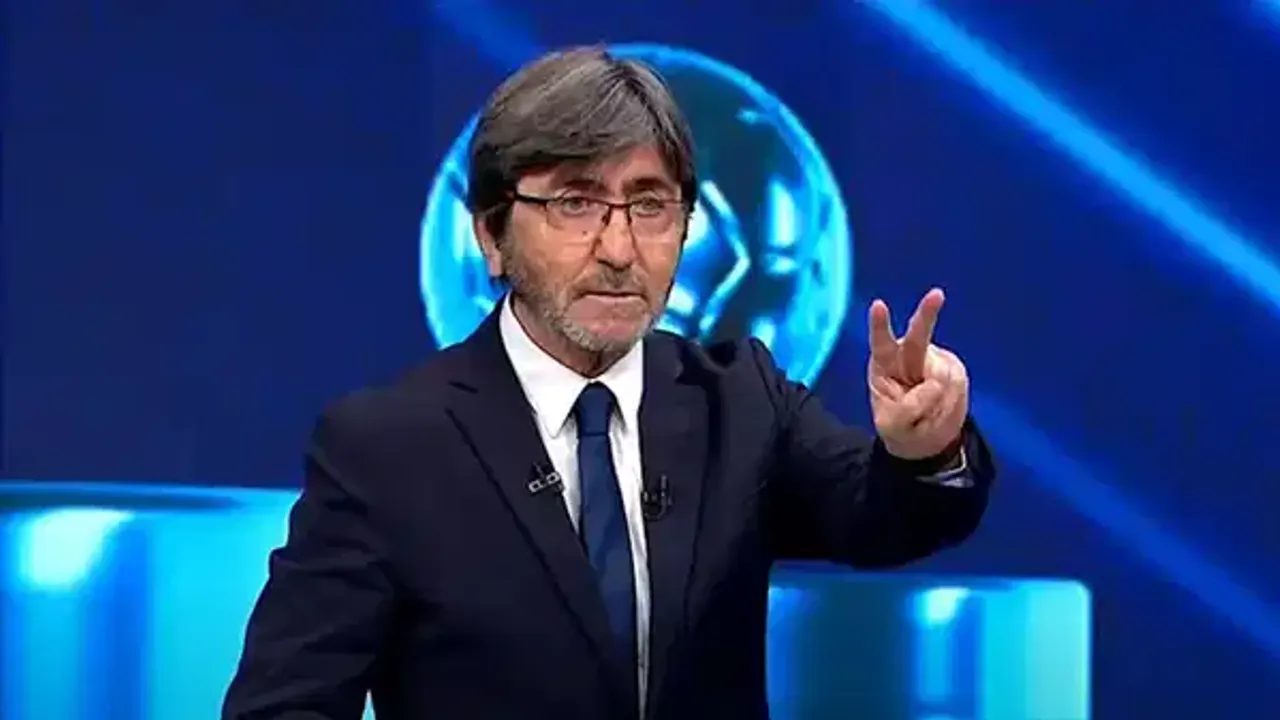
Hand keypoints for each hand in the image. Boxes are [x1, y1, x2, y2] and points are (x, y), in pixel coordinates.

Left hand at [867, 288, 969, 459]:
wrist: (927, 439)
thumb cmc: (902, 426)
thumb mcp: (894, 425)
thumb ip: (909, 407)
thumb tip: (935, 384)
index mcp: (884, 365)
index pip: (881, 343)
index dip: (880, 325)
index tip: (878, 304)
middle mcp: (909, 356)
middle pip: (918, 337)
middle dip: (928, 313)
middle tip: (937, 293)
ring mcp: (934, 361)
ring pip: (942, 377)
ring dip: (937, 402)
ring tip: (928, 413)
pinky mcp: (954, 369)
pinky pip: (957, 388)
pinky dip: (950, 404)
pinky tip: (941, 408)